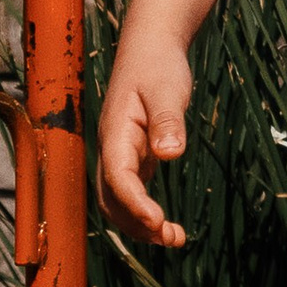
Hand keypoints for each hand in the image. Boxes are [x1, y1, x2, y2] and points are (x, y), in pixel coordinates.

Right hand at [98, 26, 195, 249]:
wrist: (151, 47)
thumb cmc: (158, 66)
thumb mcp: (168, 88)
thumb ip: (168, 120)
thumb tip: (170, 154)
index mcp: (115, 134)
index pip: (119, 177)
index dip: (135, 203)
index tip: (157, 220)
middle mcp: (113, 148)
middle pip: (113, 198)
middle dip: (136, 223)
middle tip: (171, 238)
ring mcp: (121, 153)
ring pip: (120, 199)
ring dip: (140, 223)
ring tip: (174, 238)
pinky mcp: (135, 154)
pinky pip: (133, 190)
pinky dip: (145, 210)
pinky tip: (165, 224)